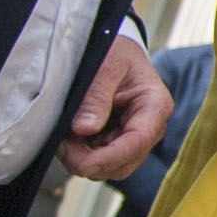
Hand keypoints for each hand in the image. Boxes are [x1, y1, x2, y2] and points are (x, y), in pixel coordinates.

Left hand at [57, 34, 173, 179]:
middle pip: (124, 163)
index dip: (110, 157)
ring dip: (84, 160)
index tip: (82, 162)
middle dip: (91, 162)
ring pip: (111, 168)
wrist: (115, 49)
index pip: (138, 141)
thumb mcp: (106, 64)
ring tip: (63, 139)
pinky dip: (81, 155)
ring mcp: (132, 137)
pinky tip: (68, 139)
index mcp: (155, 105)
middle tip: (62, 144)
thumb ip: (96, 96)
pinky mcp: (116, 141)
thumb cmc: (116, 51)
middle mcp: (149, 127)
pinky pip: (100, 160)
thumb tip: (84, 129)